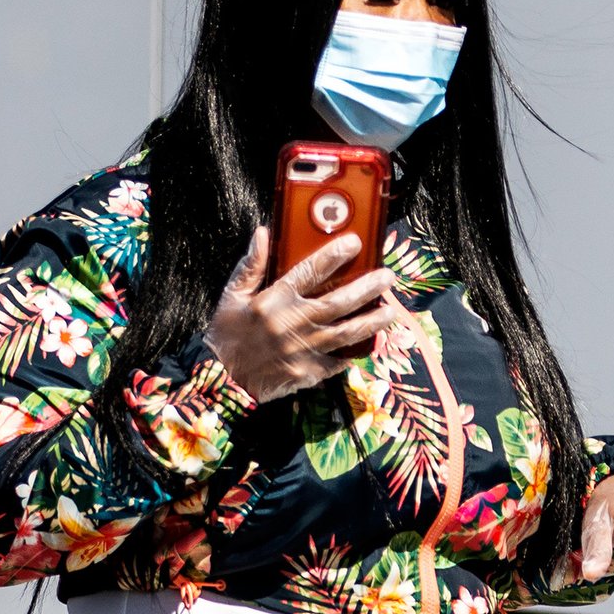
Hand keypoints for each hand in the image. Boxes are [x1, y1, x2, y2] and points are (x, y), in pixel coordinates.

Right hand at [205, 227, 394, 401]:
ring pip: (346, 332)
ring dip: (372, 321)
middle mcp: (293, 324)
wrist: (221, 381)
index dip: (333, 255)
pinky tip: (372, 342)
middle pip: (338, 302)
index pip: (309, 271)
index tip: (355, 242)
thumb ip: (251, 266)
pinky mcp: (309, 372)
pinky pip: (338, 360)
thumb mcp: (231, 297)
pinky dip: (356, 352)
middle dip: (367, 288)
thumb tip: (264, 232)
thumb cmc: (227, 335)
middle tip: (388, 277)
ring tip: (392, 311)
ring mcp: (303, 349)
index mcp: (274, 301)